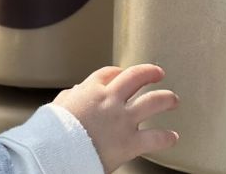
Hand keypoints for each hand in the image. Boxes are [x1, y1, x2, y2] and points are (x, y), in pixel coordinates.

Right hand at [53, 64, 179, 172]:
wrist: (54, 152)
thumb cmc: (52, 133)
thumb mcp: (56, 107)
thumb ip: (69, 98)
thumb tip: (74, 93)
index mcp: (90, 90)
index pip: (109, 73)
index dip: (119, 71)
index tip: (123, 73)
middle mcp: (110, 100)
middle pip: (136, 77)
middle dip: (150, 72)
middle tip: (158, 73)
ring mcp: (122, 119)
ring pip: (153, 101)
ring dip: (167, 98)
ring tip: (173, 99)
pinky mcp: (129, 142)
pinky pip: (155, 138)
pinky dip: (167, 137)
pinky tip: (173, 137)